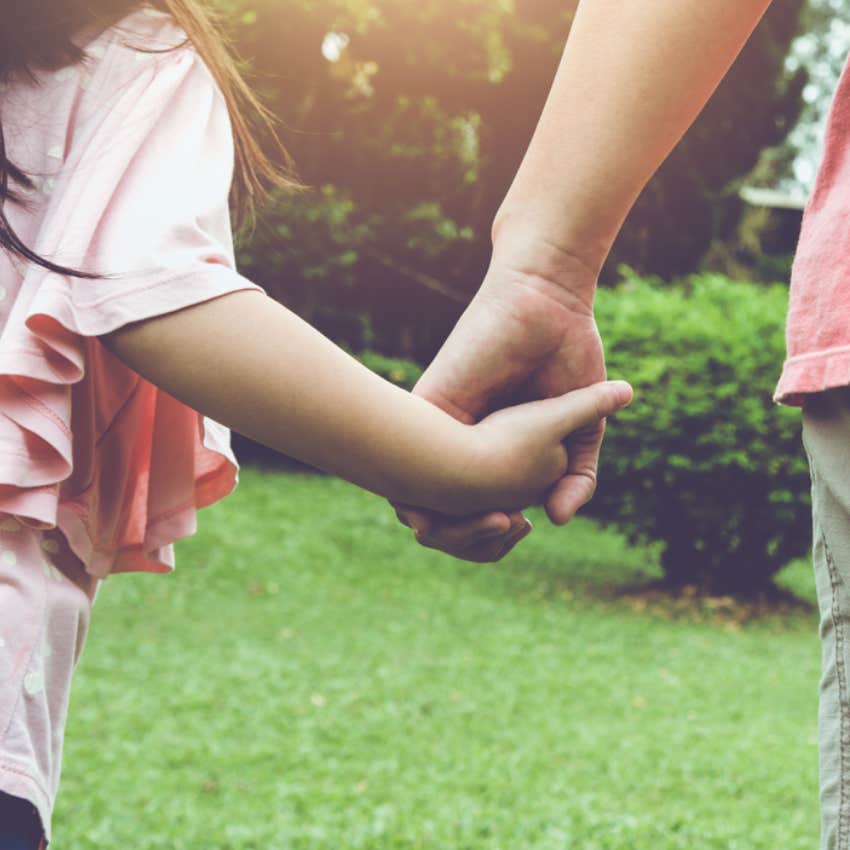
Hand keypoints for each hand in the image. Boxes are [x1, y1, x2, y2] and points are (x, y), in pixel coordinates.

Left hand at [396, 236, 606, 560]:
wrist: (551, 304)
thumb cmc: (570, 360)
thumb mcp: (581, 430)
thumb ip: (577, 476)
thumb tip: (558, 520)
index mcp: (495, 453)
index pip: (478, 514)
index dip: (492, 538)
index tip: (521, 527)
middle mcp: (463, 443)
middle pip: (443, 516)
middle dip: (469, 539)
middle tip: (510, 526)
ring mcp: (443, 425)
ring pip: (419, 498)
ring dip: (451, 525)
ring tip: (499, 518)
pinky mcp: (430, 402)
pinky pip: (405, 457)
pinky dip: (423, 493)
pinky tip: (457, 497)